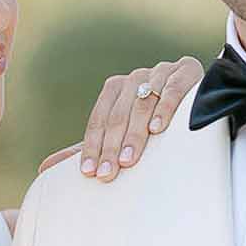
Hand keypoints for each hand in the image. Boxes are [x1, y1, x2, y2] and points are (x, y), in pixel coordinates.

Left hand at [37, 57, 202, 180]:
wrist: (202, 96)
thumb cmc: (156, 122)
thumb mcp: (122, 135)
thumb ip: (88, 149)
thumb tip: (43, 169)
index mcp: (116, 89)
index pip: (99, 119)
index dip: (92, 146)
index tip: (89, 173)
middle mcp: (136, 77)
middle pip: (118, 114)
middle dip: (112, 146)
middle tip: (109, 173)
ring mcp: (162, 72)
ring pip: (143, 103)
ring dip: (135, 133)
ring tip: (131, 159)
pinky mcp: (188, 72)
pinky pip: (173, 89)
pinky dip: (165, 108)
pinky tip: (158, 129)